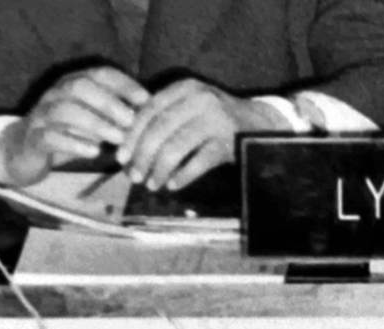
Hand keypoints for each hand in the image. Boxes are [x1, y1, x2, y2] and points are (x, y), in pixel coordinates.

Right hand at [0, 67, 148, 187]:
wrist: (26, 152)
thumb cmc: (70, 135)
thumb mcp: (95, 121)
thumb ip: (118, 116)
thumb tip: (154, 116)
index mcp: (74, 84)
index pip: (100, 74)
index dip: (124, 84)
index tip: (147, 100)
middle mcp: (56, 93)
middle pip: (81, 87)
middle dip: (110, 102)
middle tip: (132, 121)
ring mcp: (42, 115)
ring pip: (65, 110)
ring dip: (96, 123)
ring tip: (119, 138)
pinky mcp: (34, 139)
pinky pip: (51, 136)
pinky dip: (74, 143)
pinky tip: (94, 152)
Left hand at [120, 81, 269, 190]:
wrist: (261, 123)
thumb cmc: (218, 120)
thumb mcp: (192, 107)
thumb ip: (166, 116)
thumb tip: (130, 145)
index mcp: (185, 88)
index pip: (149, 110)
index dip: (132, 135)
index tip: (122, 157)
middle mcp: (200, 99)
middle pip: (160, 129)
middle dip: (143, 156)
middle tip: (134, 177)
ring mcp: (216, 120)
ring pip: (176, 147)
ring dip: (160, 169)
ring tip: (152, 184)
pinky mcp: (229, 142)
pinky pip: (199, 162)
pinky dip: (183, 175)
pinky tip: (173, 185)